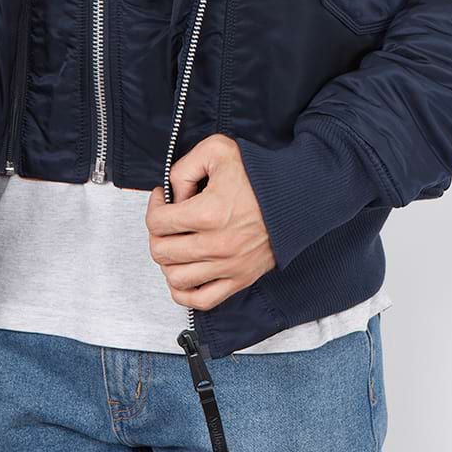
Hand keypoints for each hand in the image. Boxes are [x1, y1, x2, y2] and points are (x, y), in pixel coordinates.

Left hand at [145, 133, 275, 310]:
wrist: (296, 195)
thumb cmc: (259, 173)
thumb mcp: (217, 150)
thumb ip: (184, 168)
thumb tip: (172, 195)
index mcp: (208, 213)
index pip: (158, 222)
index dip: (154, 206)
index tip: (163, 197)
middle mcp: (217, 245)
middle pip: (161, 252)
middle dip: (157, 233)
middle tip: (167, 219)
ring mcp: (229, 266)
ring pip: (175, 279)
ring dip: (168, 261)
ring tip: (177, 243)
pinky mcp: (240, 279)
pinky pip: (201, 301)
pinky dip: (184, 292)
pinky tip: (183, 273)